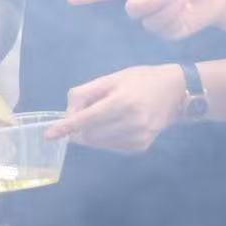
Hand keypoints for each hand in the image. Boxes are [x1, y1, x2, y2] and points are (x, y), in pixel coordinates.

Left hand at [46, 64, 186, 151]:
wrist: (175, 92)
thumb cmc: (140, 80)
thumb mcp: (111, 78)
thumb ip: (85, 94)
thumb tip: (68, 113)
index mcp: (123, 103)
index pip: (87, 120)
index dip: (66, 127)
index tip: (49, 134)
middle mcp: (132, 123)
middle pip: (90, 134)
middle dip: (78, 127)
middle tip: (83, 113)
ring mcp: (139, 137)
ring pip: (98, 143)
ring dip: (89, 133)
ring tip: (101, 116)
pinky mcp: (142, 146)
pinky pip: (111, 146)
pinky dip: (103, 138)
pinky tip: (113, 125)